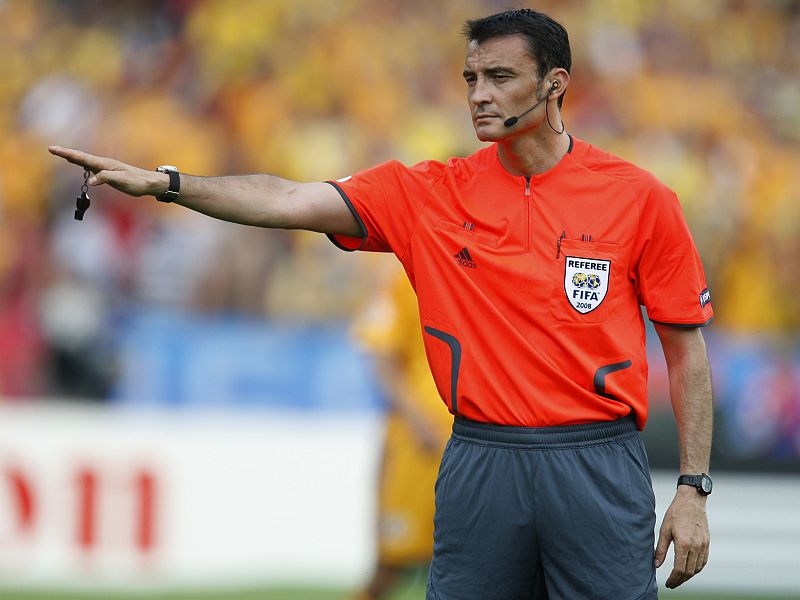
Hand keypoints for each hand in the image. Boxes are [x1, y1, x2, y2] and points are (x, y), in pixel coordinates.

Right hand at [48, 146, 167, 197]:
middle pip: (82, 157)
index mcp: (105, 164)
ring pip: (86, 161)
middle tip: (52, 149)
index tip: (54, 149)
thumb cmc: (137, 182)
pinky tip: (80, 164)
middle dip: (66, 153)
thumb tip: (90, 180)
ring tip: (62, 154)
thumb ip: (105, 178)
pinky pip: (92, 167)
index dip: (67, 154)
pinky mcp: (109, 173)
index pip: (82, 158)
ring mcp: (106, 167)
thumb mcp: (121, 181)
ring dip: (73, 157)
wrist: (149, 183)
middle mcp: (104, 163)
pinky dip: (82, 164)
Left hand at [654, 487, 709, 587]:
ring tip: (679, 578)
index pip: (679, 569)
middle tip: (672, 583)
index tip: (668, 583)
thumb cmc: (676, 513)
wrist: (691, 501)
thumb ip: (660, 549)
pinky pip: (704, 561)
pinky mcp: (707, 543)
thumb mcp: (664, 530)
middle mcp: (695, 546)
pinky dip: (697, 568)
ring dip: (689, 576)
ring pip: (697, 568)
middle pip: (689, 572)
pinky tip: (690, 569)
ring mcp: (703, 545)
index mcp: (683, 543)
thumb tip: (656, 564)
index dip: (674, 579)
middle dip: (680, 580)